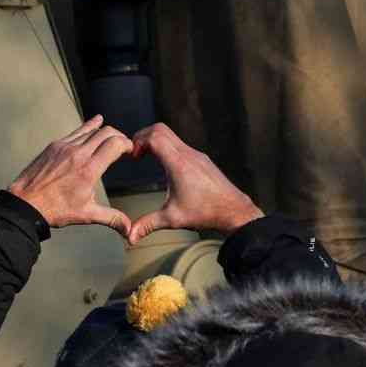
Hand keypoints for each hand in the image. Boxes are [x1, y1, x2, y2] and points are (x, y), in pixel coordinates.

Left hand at [8, 115, 132, 233]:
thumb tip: (129, 230)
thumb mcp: (86, 214)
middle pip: (106, 133)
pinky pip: (76, 131)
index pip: (115, 145)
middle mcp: (78, 154)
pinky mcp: (54, 146)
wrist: (25, 202)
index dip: (127, 144)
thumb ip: (111, 218)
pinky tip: (95, 122)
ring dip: (104, 131)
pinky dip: (88, 127)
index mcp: (89, 170)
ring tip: (112, 135)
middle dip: (119, 136)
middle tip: (124, 144)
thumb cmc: (55, 209)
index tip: (131, 149)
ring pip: (91, 129)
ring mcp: (65, 147)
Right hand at [127, 123, 262, 243]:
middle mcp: (188, 154)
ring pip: (171, 134)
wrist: (234, 211)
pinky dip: (166, 146)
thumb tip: (130, 237)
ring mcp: (196, 154)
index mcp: (178, 164)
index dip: (138, 141)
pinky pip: (179, 143)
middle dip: (143, 136)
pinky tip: (163, 164)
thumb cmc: (206, 213)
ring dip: (155, 140)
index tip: (133, 156)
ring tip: (146, 156)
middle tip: (135, 152)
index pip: (154, 137)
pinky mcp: (201, 159)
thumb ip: (148, 224)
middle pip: (160, 129)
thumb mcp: (172, 219)